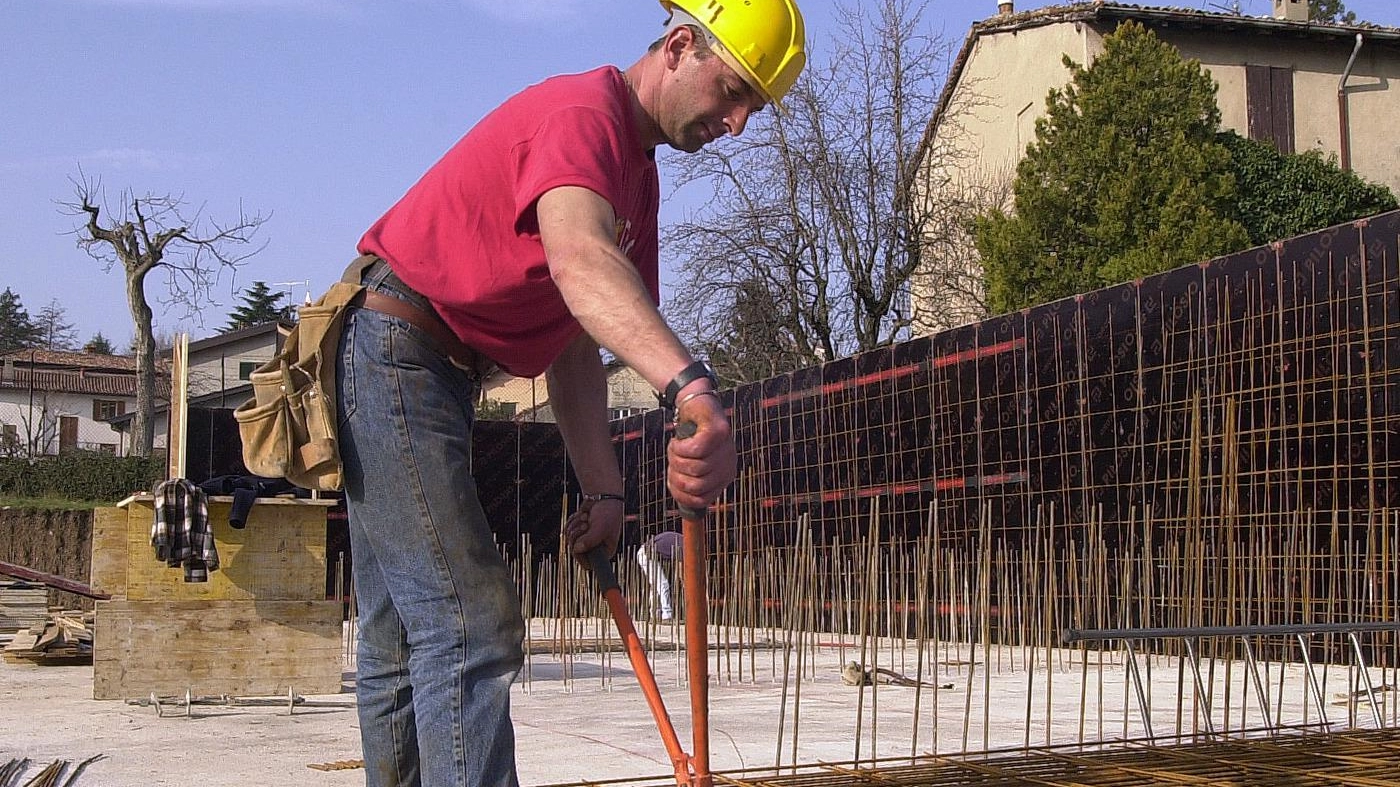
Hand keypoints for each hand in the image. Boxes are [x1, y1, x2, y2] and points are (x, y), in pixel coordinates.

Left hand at [565, 497, 622, 559]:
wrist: (604, 498)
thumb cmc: (607, 513)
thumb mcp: (601, 527)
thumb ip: (590, 540)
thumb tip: (577, 549)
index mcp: (603, 553)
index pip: (587, 564)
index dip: (580, 555)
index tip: (578, 544)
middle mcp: (593, 548)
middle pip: (574, 550)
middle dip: (577, 535)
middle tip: (586, 525)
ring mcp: (584, 540)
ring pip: (569, 539)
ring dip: (575, 525)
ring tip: (587, 517)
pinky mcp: (578, 531)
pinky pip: (566, 530)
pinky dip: (572, 521)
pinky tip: (582, 515)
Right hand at [666, 392, 735, 512]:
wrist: (695, 405)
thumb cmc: (690, 437)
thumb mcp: (690, 464)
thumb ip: (689, 483)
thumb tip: (684, 507)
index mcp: (723, 477)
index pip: (701, 501)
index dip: (680, 494)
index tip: (671, 479)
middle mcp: (728, 466)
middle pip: (695, 486)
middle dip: (675, 473)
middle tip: (673, 458)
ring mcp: (726, 450)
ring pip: (694, 468)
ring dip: (675, 457)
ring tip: (676, 447)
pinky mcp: (718, 433)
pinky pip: (694, 450)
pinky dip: (679, 446)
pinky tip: (679, 439)